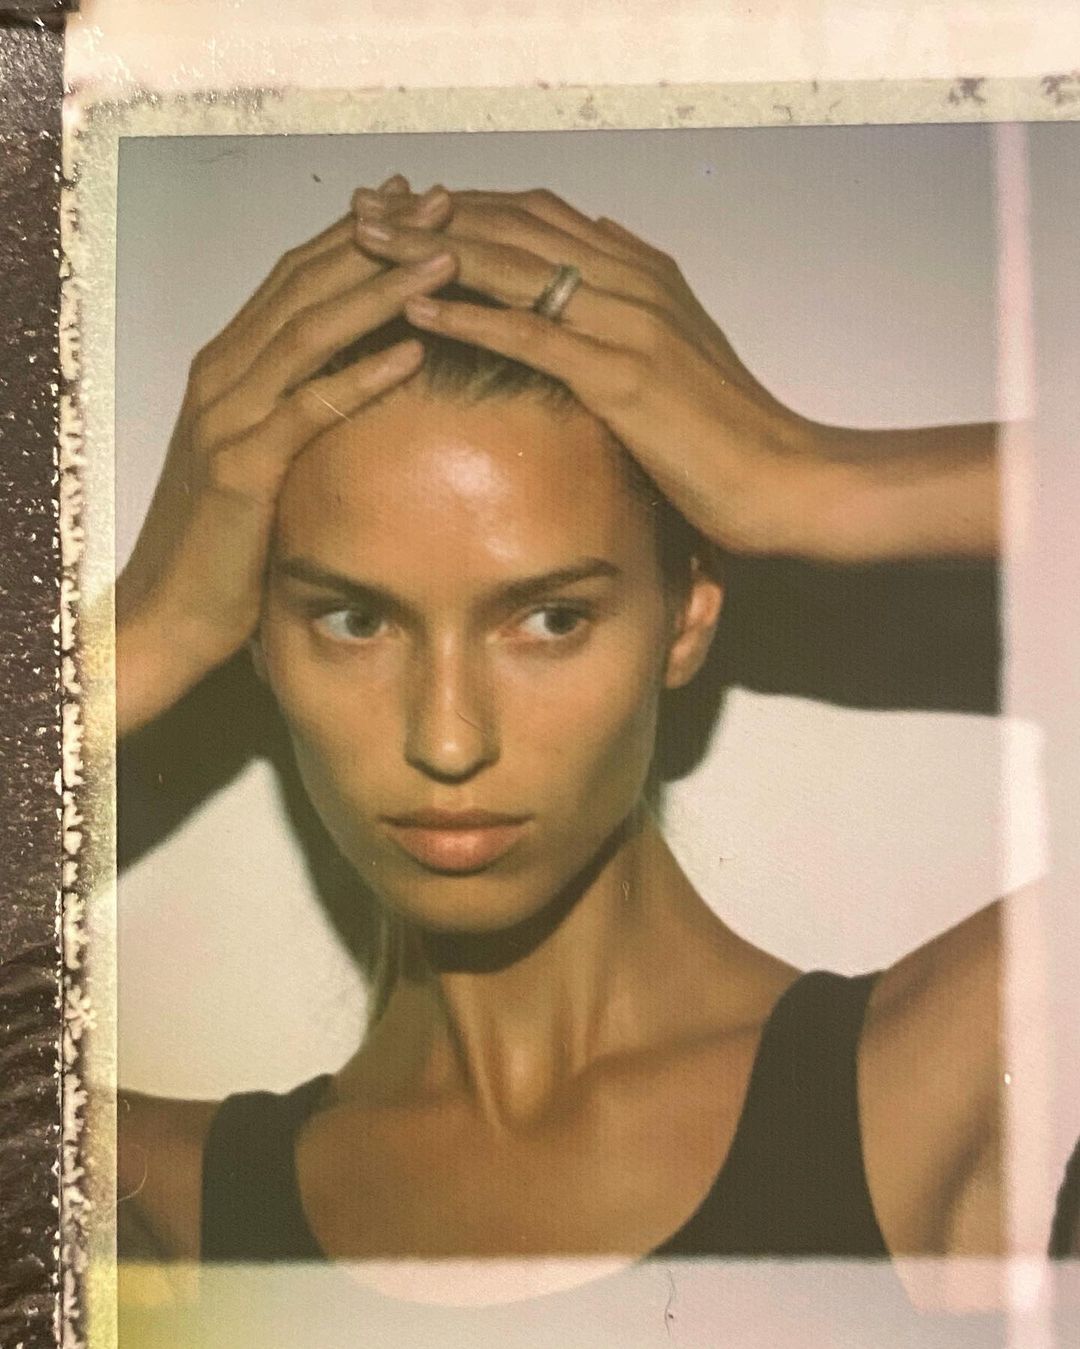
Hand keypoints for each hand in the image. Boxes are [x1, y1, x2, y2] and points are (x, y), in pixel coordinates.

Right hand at [113, 178, 457, 735]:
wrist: (170, 610)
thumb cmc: (225, 539)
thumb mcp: (263, 458)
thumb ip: (295, 410)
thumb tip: (360, 381)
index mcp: (229, 366)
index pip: (298, 279)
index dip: (358, 236)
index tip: (419, 205)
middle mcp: (223, 375)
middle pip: (307, 285)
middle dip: (380, 240)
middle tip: (446, 205)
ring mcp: (227, 417)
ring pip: (310, 332)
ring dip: (382, 290)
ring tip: (447, 260)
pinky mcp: (242, 467)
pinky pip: (308, 408)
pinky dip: (361, 374)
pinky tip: (412, 349)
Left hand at [352, 184, 1000, 562]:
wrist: (788, 479)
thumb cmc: (728, 433)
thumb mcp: (677, 357)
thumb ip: (631, 313)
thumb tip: (587, 277)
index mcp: (641, 270)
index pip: (537, 216)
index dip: (465, 207)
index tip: (404, 209)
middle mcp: (632, 278)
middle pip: (512, 225)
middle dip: (429, 215)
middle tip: (362, 209)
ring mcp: (629, 321)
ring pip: (513, 266)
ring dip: (430, 251)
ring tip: (364, 243)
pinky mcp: (624, 375)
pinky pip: (533, 332)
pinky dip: (470, 314)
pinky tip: (416, 308)